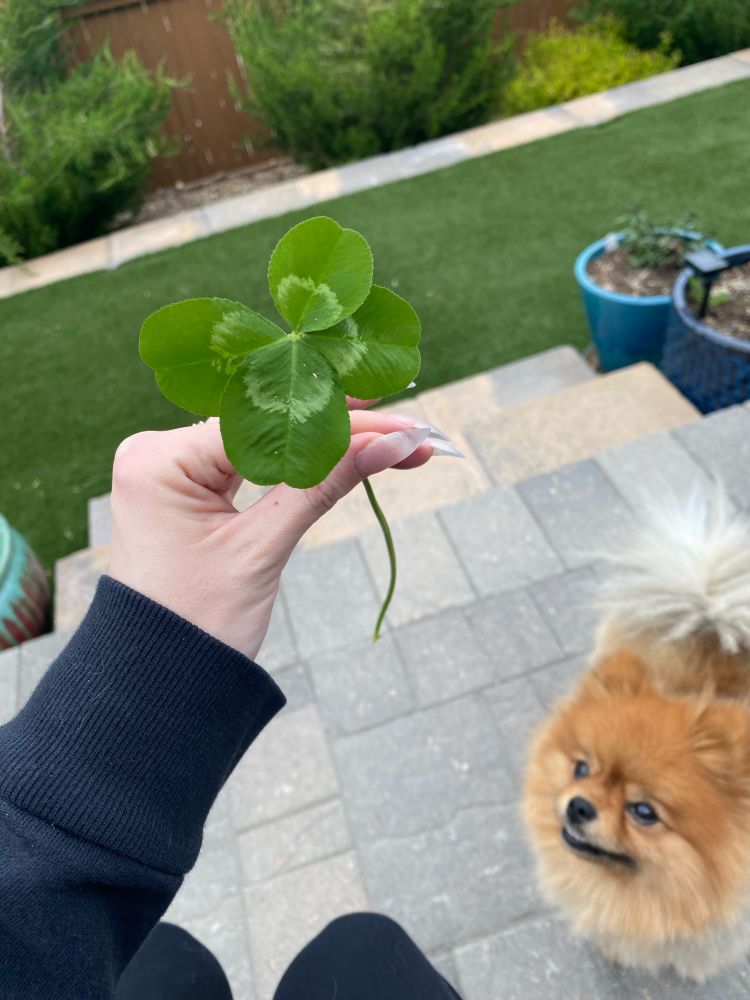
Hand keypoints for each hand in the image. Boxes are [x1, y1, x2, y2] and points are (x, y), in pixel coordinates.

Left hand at [107, 406, 435, 659]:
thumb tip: (392, 443)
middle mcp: (158, 453)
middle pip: (265, 425)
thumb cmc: (197, 625)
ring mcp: (172, 472)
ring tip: (388, 438)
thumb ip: (324, 486)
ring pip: (264, 443)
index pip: (264, 421)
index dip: (336, 419)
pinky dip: (298, 465)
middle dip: (337, 428)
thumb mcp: (263, 549)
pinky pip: (252, 465)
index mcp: (159, 459)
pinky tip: (345, 454)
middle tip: (405, 425)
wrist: (159, 683)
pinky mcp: (189, 491)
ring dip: (324, 444)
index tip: (397, 421)